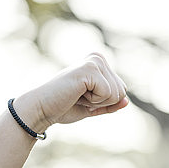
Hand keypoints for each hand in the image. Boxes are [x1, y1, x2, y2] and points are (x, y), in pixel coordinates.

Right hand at [11, 53, 128, 132]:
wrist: (41, 109)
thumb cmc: (64, 107)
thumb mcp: (93, 107)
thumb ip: (110, 104)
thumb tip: (127, 101)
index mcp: (99, 63)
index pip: (122, 90)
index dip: (104, 102)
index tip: (83, 97)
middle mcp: (98, 58)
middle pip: (122, 92)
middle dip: (102, 102)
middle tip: (79, 97)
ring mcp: (94, 61)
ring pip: (117, 94)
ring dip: (97, 102)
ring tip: (77, 95)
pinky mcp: (89, 68)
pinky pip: (108, 94)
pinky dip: (93, 101)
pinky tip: (76, 94)